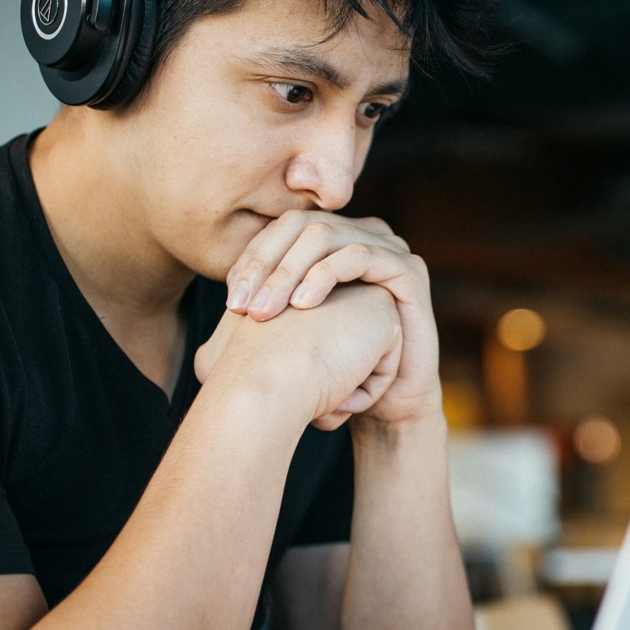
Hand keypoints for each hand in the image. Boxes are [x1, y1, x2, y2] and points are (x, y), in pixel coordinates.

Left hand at [224, 212, 440, 426]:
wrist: (387, 403)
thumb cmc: (338, 371)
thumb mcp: (293, 336)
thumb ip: (265, 311)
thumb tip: (221, 312)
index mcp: (333, 243)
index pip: (281, 231)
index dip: (251, 259)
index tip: (231, 301)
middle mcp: (360, 236)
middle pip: (300, 226)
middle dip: (265, 264)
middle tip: (242, 307)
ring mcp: (388, 248)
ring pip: (326, 235)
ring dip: (289, 271)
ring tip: (267, 311)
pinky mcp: (409, 269)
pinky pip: (360, 255)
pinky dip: (326, 274)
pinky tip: (303, 305)